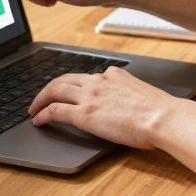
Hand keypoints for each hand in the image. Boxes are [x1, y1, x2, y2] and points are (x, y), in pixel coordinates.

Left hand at [27, 66, 179, 149]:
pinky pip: (54, 111)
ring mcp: (89, 96)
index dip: (72, 84)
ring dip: (40, 99)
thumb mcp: (142, 94)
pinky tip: (38, 121)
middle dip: (49, 88)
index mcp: (113, 75)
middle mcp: (98, 81)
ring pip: (54, 90)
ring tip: (33, 109)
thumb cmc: (159, 111)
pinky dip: (43, 114)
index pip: (86, 76)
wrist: (162, 117)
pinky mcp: (84, 114)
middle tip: (41, 98)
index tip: (67, 91)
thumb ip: (128, 93)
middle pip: (64, 79)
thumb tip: (126, 104)